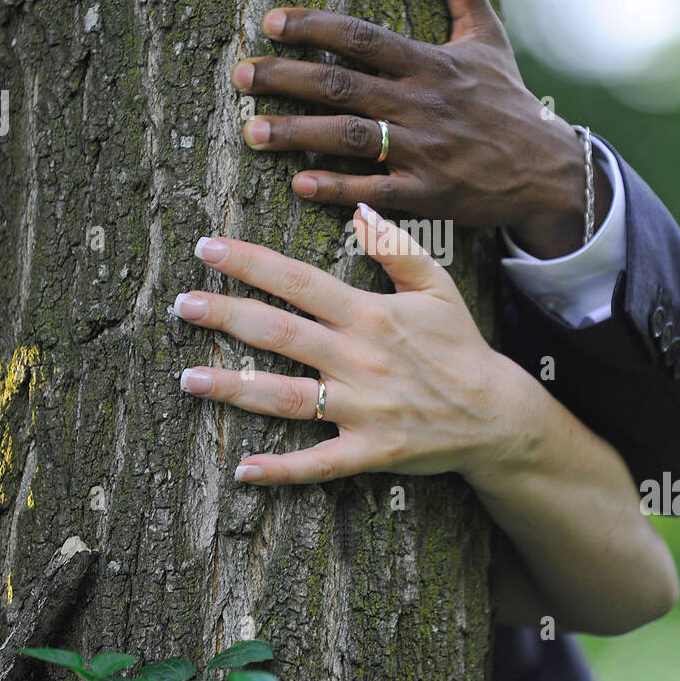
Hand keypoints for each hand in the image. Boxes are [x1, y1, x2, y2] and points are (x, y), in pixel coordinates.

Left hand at [174, 205, 528, 483]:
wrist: (497, 413)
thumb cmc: (459, 346)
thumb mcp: (437, 287)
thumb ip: (397, 248)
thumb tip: (360, 211)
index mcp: (370, 314)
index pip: (299, 281)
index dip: (250, 263)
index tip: (208, 249)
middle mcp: (359, 358)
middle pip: (280, 333)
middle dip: (226, 317)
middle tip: (182, 305)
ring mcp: (362, 408)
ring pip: (288, 397)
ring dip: (235, 389)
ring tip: (188, 379)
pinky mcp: (369, 451)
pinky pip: (319, 463)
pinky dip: (281, 469)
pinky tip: (242, 468)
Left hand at [231, 0, 608, 258]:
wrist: (548, 169)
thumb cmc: (508, 100)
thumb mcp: (488, 36)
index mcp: (430, 62)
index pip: (361, 36)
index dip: (314, 27)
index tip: (270, 22)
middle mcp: (421, 102)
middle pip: (341, 84)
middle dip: (284, 78)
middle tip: (239, 75)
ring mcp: (424, 149)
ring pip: (349, 136)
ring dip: (296, 134)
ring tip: (251, 132)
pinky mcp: (428, 193)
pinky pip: (375, 190)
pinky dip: (337, 188)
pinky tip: (300, 183)